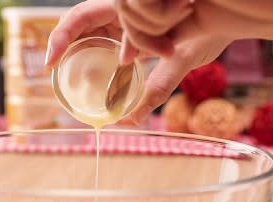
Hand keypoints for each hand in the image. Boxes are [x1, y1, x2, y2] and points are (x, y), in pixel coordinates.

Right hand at [46, 0, 229, 123]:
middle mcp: (118, 11)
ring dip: (74, 53)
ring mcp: (121, 21)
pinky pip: (101, 43)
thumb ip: (158, 85)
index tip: (50, 61)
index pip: (80, 15)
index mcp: (125, 5)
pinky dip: (92, 60)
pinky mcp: (127, 34)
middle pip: (77, 25)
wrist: (222, 17)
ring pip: (87, 34)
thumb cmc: (207, 29)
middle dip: (61, 46)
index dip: (60, 37)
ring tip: (64, 78)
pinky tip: (88, 79)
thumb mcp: (182, 59)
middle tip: (50, 72)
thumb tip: (132, 119)